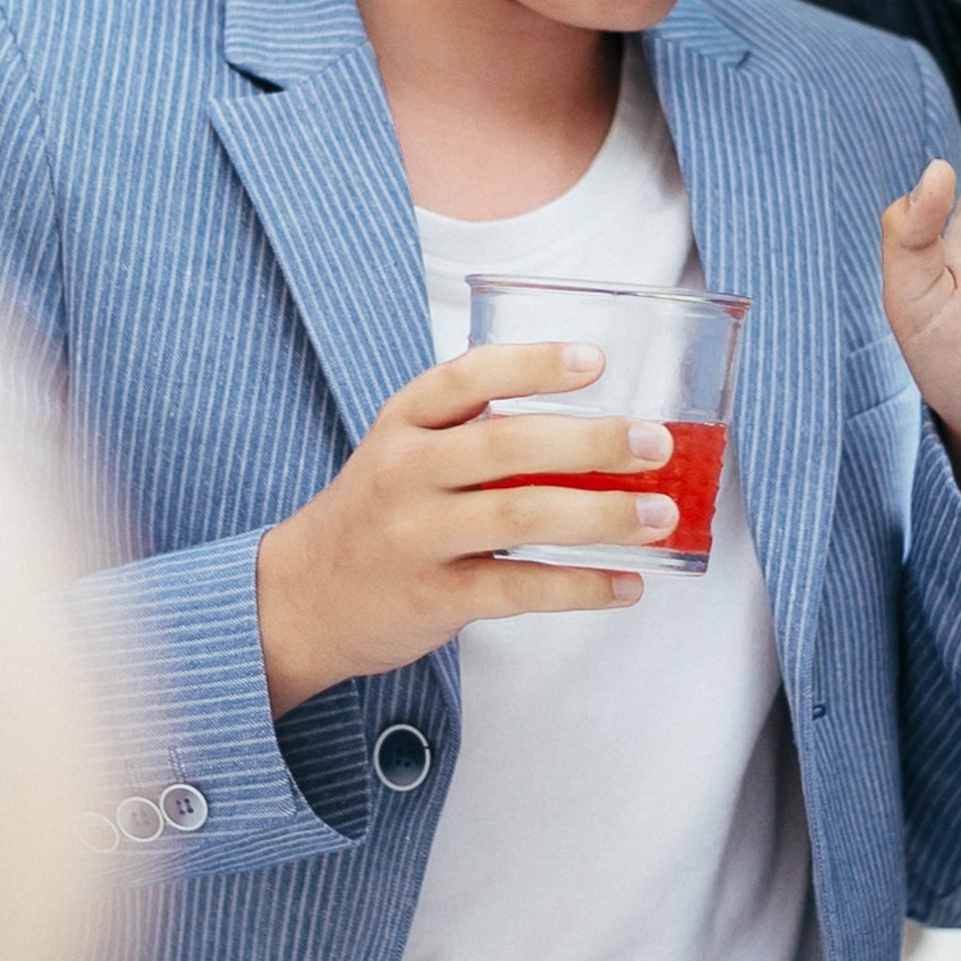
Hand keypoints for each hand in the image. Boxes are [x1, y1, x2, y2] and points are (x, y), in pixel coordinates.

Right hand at [256, 342, 677, 713]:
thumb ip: (475, 437)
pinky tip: (626, 584)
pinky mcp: (433, 598)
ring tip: (660, 515)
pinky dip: (580, 587)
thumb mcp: (402, 455)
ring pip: (519, 518)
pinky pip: (518, 589)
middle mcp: (406, 473)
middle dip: (590, 441)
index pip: (468, 378)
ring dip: (600, 515)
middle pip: (506, 446)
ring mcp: (417, 537)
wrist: (299, 599)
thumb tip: (598, 435)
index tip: (595, 360)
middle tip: (654, 442)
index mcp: (403, 424)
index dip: (532, 364)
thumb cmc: (376, 517)